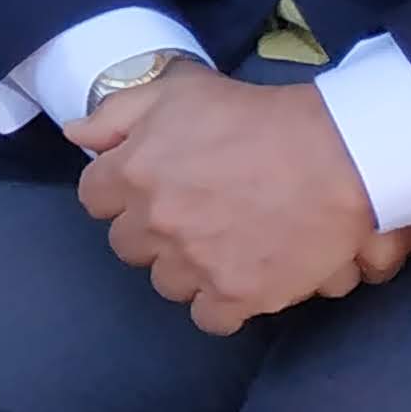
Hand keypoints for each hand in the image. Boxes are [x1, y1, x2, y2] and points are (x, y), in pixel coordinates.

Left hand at [70, 66, 392, 332]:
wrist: (335, 155)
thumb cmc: (255, 117)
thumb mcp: (178, 93)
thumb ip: (116, 115)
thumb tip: (75, 135)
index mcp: (132, 172)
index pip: (94, 199)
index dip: (120, 193)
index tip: (149, 188)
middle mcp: (155, 221)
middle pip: (128, 246)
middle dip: (152, 232)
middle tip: (190, 216)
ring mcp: (194, 262)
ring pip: (167, 283)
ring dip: (186, 268)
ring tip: (220, 245)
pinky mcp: (236, 293)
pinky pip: (208, 318)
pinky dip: (220, 305)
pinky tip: (239, 279)